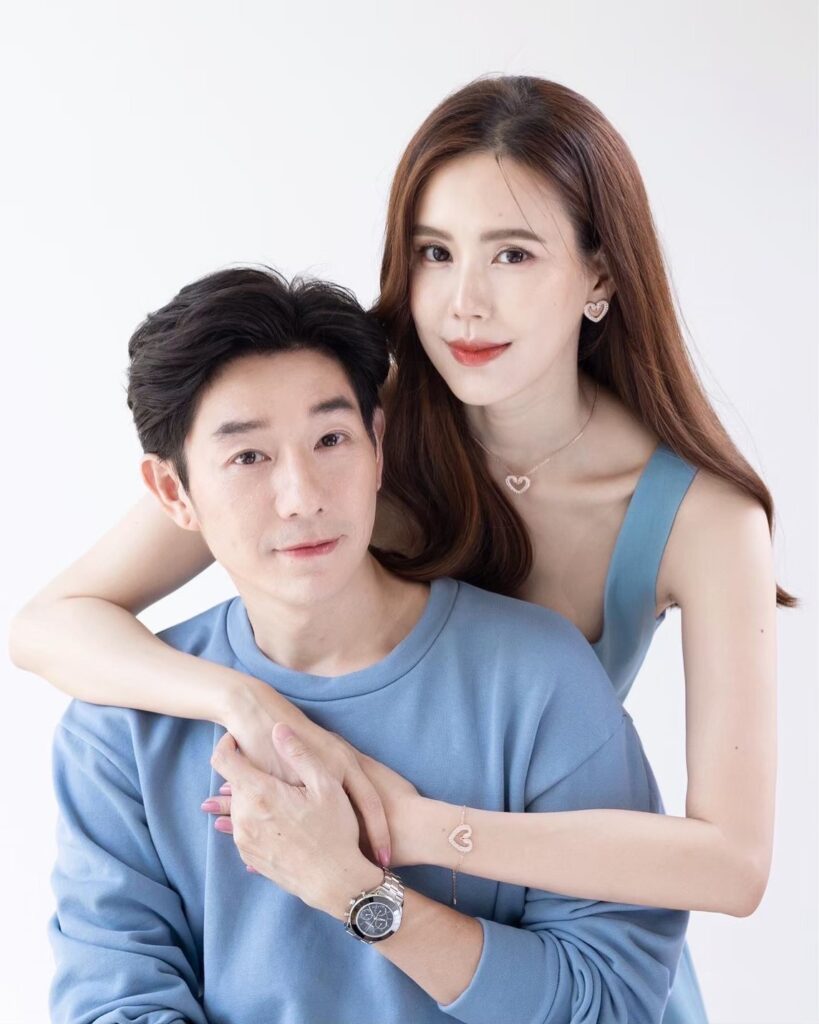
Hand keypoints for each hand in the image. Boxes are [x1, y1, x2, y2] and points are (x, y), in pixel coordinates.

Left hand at [225, 678, 392, 864]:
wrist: (336, 882)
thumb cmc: (335, 831)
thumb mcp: (327, 785)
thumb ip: (299, 753)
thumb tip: (278, 728)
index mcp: (259, 793)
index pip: (223, 759)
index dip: (227, 744)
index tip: (238, 740)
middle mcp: (244, 816)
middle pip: (233, 782)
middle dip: (248, 772)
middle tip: (273, 770)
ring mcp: (244, 840)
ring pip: (238, 806)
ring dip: (252, 796)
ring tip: (280, 797)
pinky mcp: (249, 856)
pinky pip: (244, 828)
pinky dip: (255, 817)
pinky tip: (280, 819)